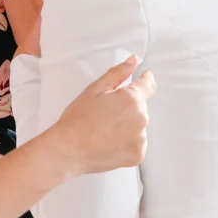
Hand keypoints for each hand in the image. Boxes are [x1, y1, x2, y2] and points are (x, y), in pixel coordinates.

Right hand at [48, 56, 156, 174]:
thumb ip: (118, 73)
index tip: (142, 79)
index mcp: (131, 100)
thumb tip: (133, 62)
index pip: (148, 85)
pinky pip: (137, 143)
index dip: (144, 80)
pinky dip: (127, 142)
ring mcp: (140, 140)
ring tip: (105, 129)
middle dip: (128, 106)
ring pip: (138, 126)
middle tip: (106, 112)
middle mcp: (141, 120)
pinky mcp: (137, 156)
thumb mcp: (95, 89)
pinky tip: (109, 141)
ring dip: (128, 125)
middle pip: (141, 107)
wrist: (68, 150)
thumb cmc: (78, 120)